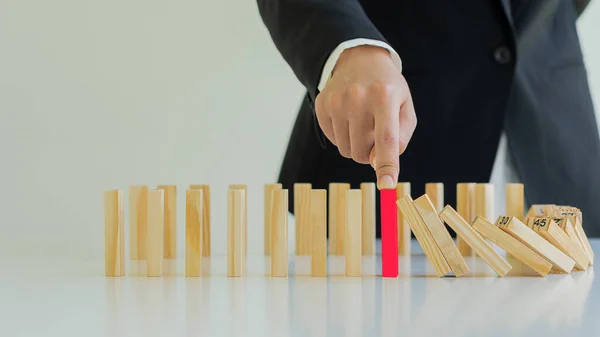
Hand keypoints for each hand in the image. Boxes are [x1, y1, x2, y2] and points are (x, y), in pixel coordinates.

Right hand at [315, 45, 416, 188]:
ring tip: (362, 122)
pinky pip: (333, 140)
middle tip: (375, 133)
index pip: (386, 139)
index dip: (387, 165)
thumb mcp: (405, 107)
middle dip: (369, 153)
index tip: (387, 186)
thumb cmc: (387, 89)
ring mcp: (336, 102)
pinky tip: (348, 118)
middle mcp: (358, 98)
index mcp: (384, 98)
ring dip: (356, 145)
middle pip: (361, 153)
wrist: (359, 59)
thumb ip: (400, 137)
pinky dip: (343, 136)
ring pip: (346, 150)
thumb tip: (378, 162)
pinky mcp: (322, 106)